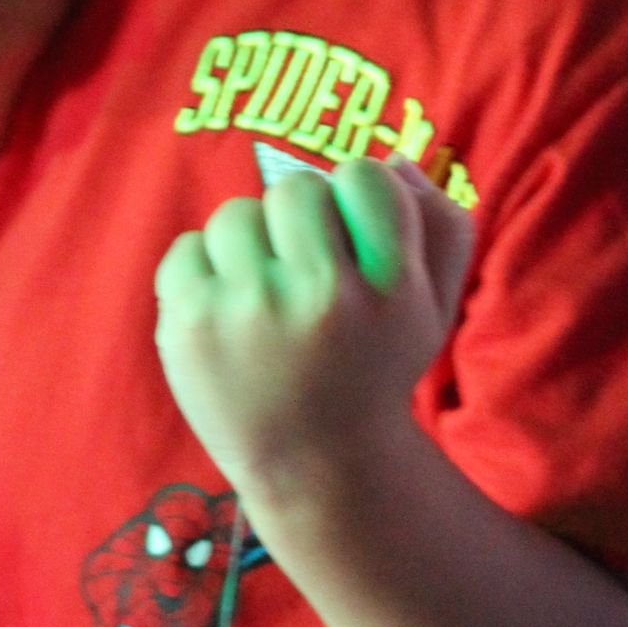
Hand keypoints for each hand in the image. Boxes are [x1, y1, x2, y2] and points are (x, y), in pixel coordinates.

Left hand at [153, 158, 474, 491]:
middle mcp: (324, 299)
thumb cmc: (375, 369)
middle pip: (296, 189)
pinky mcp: (191, 327)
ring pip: (237, 214)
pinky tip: (230, 317)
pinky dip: (204, 275)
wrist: (316, 466)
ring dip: (250, 246)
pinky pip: (188, 248)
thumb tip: (392, 160)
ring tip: (267, 299)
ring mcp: (251, 313)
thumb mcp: (435, 306)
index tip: (353, 239)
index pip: (363, 176)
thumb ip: (440, 223)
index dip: (355, 197)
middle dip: (299, 222)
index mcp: (392, 289)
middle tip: (307, 273)